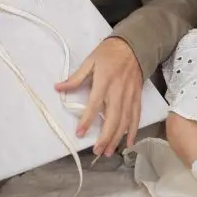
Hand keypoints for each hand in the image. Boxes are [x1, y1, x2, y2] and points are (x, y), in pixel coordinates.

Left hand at [55, 37, 142, 156]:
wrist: (134, 45)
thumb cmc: (109, 52)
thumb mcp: (90, 61)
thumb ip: (76, 78)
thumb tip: (58, 88)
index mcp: (105, 80)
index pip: (95, 103)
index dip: (87, 119)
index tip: (79, 133)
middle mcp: (118, 90)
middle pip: (113, 117)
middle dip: (105, 136)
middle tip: (97, 151)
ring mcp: (130, 95)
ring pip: (125, 120)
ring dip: (117, 138)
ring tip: (108, 151)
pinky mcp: (137, 97)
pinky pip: (136, 116)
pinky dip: (133, 130)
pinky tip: (128, 143)